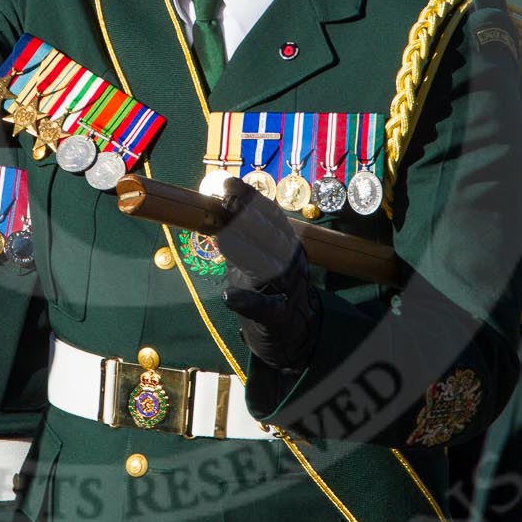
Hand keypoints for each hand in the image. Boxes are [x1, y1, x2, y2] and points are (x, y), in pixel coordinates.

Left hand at [216, 179, 320, 373]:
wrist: (296, 335)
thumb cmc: (274, 292)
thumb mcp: (260, 260)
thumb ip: (243, 237)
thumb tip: (224, 204)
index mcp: (287, 247)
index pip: (271, 218)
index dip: (251, 200)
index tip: (230, 185)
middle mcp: (289, 263)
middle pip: (270, 236)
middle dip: (248, 217)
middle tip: (228, 199)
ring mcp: (285, 290)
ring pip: (268, 265)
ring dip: (248, 250)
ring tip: (226, 235)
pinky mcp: (277, 317)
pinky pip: (264, 308)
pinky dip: (247, 302)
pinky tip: (230, 296)